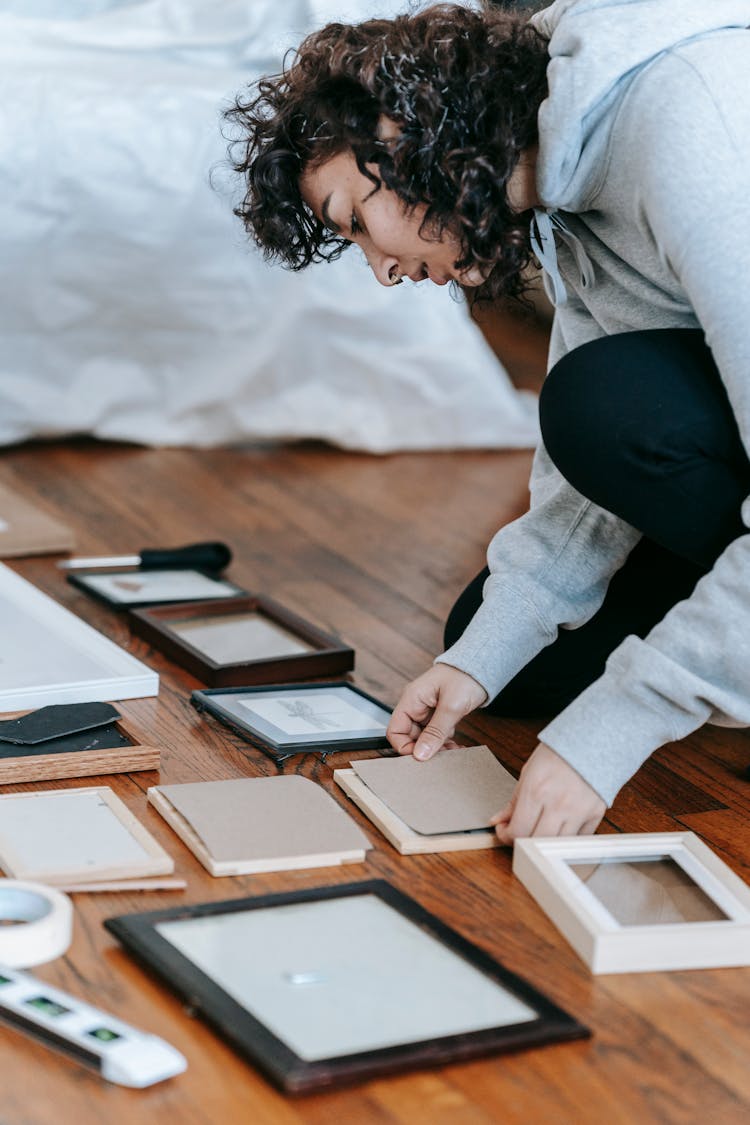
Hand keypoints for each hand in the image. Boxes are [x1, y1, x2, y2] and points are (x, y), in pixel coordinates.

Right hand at [387, 665, 487, 759]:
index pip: (395, 730)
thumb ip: (435, 731)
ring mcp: (427, 711)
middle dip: (425, 750)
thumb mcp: (451, 706)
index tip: (422, 757)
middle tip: (443, 756)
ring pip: (424, 738)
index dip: (404, 747)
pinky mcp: (438, 715)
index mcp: (411, 699)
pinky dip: (445, 743)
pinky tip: (456, 747)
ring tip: (454, 752)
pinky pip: (435, 734)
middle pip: (410, 737)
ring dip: (437, 749)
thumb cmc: (465, 676)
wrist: (481, 666)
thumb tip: (420, 754)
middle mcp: (416, 706)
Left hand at [491, 742, 605, 842]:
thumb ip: (513, 800)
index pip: (518, 830)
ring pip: (557, 844)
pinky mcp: (595, 814)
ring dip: (544, 841)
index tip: (505, 831)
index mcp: (536, 790)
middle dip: (521, 841)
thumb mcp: (528, 772)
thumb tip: (498, 820)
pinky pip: (578, 839)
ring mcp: (578, 811)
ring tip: (538, 830)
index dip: (506, 836)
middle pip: (536, 841)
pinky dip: (566, 839)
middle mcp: (558, 803)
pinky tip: (559, 828)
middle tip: (518, 833)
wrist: (590, 740)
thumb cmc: (557, 753)